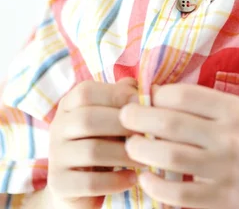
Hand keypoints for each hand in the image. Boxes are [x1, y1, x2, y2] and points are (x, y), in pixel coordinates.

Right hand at [47, 77, 143, 208]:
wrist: (80, 186)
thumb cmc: (103, 141)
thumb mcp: (111, 117)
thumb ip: (124, 99)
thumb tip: (145, 88)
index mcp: (69, 104)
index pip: (86, 92)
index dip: (116, 95)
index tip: (142, 105)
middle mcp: (57, 126)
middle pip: (87, 119)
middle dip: (122, 126)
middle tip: (147, 134)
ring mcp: (55, 156)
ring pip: (91, 151)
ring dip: (124, 155)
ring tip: (145, 159)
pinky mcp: (59, 184)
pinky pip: (90, 182)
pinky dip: (116, 181)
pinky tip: (132, 179)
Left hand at [120, 83, 238, 208]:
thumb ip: (207, 104)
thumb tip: (159, 94)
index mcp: (235, 110)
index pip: (184, 95)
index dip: (157, 94)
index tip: (146, 97)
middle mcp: (230, 137)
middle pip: (170, 122)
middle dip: (138, 117)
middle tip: (124, 117)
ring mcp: (225, 172)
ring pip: (168, 156)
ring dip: (140, 149)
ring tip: (131, 146)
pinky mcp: (222, 202)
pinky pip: (177, 194)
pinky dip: (155, 185)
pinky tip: (146, 178)